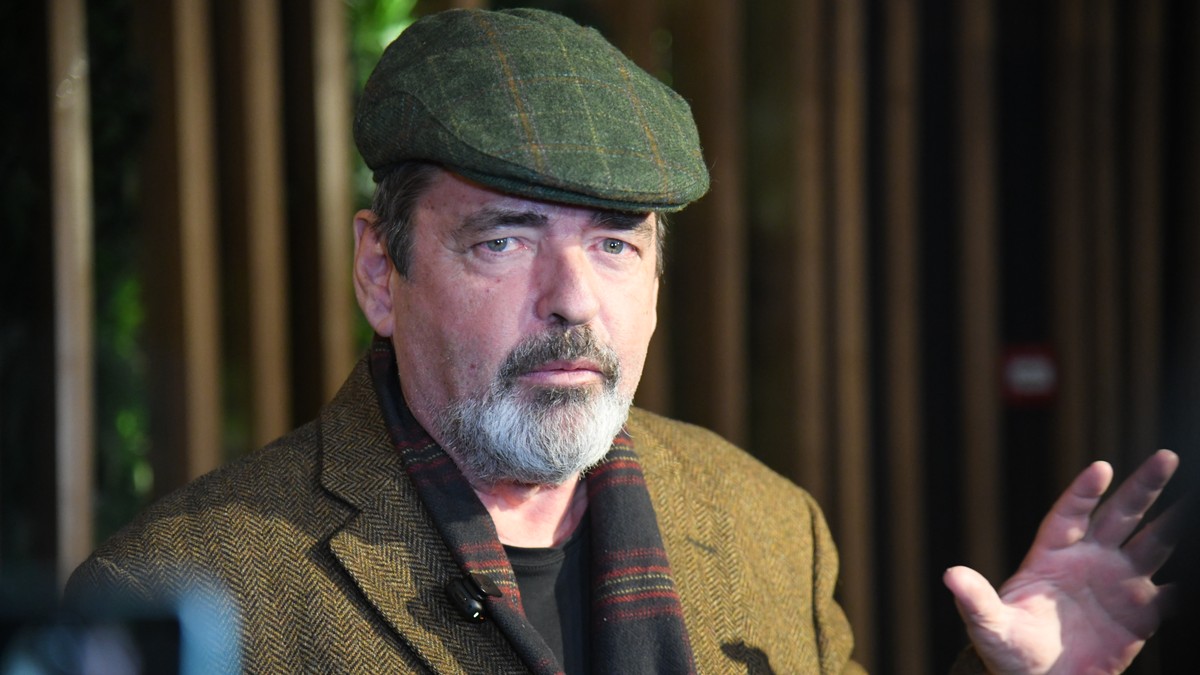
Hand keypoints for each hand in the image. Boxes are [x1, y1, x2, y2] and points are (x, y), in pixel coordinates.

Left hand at [943, 449, 1180, 674]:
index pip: (1070, 514)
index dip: (1084, 491)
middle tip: (1167, 458)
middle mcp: (1089, 560)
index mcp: (1051, 555)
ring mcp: (1118, 583)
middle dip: (1143, 487)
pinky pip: (1171, 592)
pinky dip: (1187, 580)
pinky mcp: (1141, 612)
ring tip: (1195, 502)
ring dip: (1174, 523)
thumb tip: (950, 575)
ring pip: (1151, 543)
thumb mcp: (990, 626)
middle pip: (1119, 515)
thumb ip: (975, 600)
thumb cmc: (1010, 650)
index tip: (1102, 468)